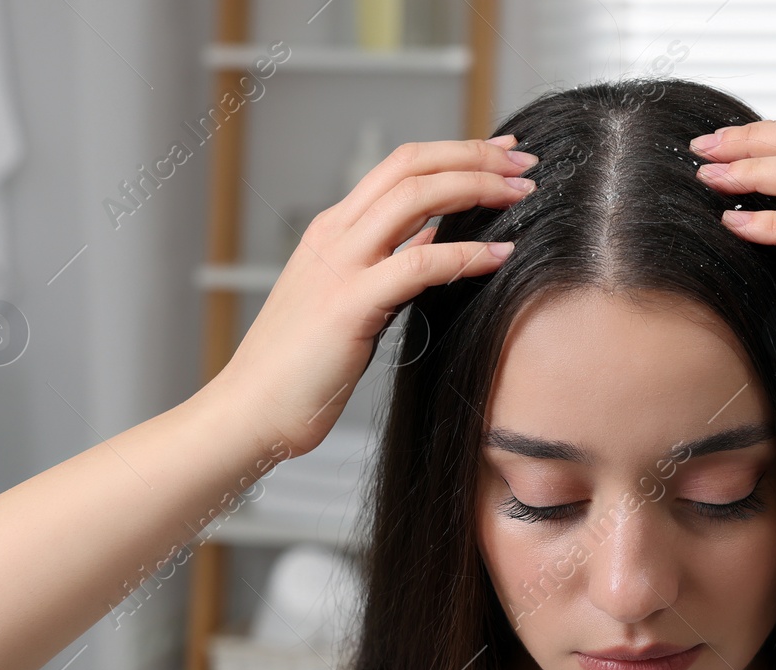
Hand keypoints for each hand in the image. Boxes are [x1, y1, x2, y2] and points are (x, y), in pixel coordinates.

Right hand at [210, 135, 536, 456]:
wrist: (252, 410)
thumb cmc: (301, 368)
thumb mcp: (352, 300)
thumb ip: (389, 263)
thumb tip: (432, 235)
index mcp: (333, 231)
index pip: (400, 166)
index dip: (456, 152)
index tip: (502, 155)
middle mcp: (334, 236)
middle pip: (411, 165)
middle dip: (474, 155)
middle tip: (524, 163)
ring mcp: (339, 266)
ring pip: (415, 198)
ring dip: (476, 187)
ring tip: (522, 194)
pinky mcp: (349, 305)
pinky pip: (419, 264)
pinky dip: (466, 254)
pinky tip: (501, 255)